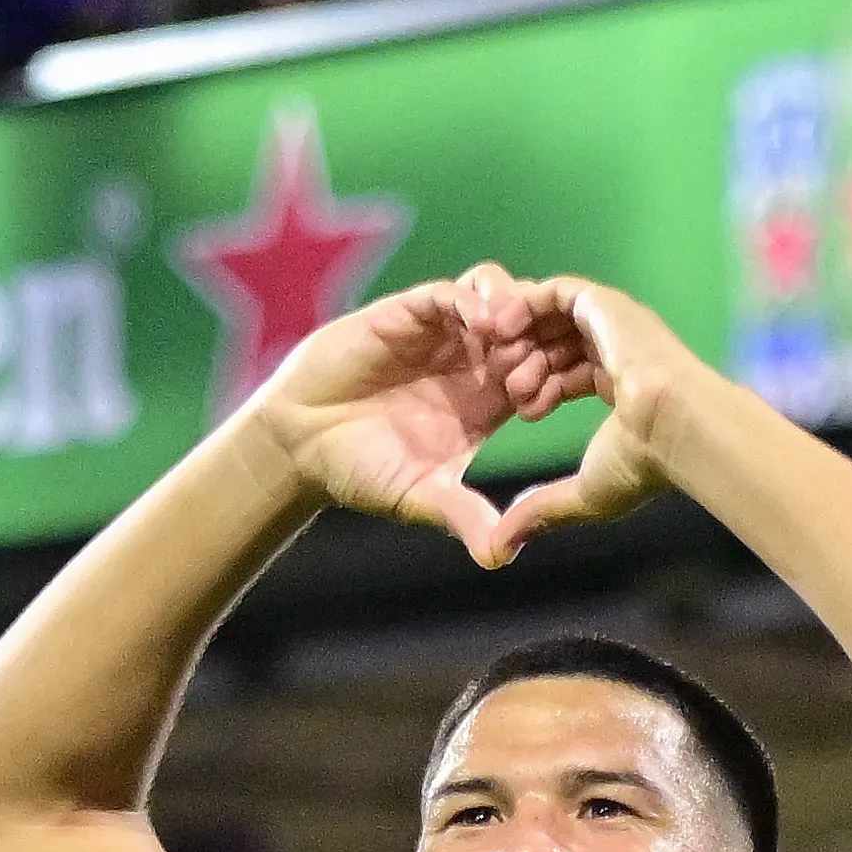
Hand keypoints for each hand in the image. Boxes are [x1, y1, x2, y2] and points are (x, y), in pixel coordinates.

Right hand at [246, 275, 528, 565]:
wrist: (300, 441)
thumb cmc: (359, 471)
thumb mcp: (419, 497)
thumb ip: (461, 517)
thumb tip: (500, 558)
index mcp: (486, 405)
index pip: (543, 378)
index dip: (551, 385)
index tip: (537, 409)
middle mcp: (471, 364)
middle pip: (531, 331)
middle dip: (538, 345)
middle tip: (526, 373)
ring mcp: (443, 335)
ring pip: (501, 299)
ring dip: (514, 314)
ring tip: (506, 344)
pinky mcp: (410, 312)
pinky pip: (455, 293)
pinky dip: (474, 301)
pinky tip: (479, 326)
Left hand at [485, 275, 707, 561]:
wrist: (675, 426)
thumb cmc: (642, 464)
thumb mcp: (583, 493)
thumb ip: (542, 510)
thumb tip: (500, 547)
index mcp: (624, 386)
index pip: (572, 375)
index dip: (541, 389)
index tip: (522, 410)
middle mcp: (621, 349)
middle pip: (558, 344)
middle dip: (527, 364)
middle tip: (506, 387)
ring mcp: (615, 324)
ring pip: (553, 318)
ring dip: (522, 338)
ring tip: (498, 360)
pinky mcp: (604, 305)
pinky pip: (554, 292)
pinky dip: (524, 305)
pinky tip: (503, 329)